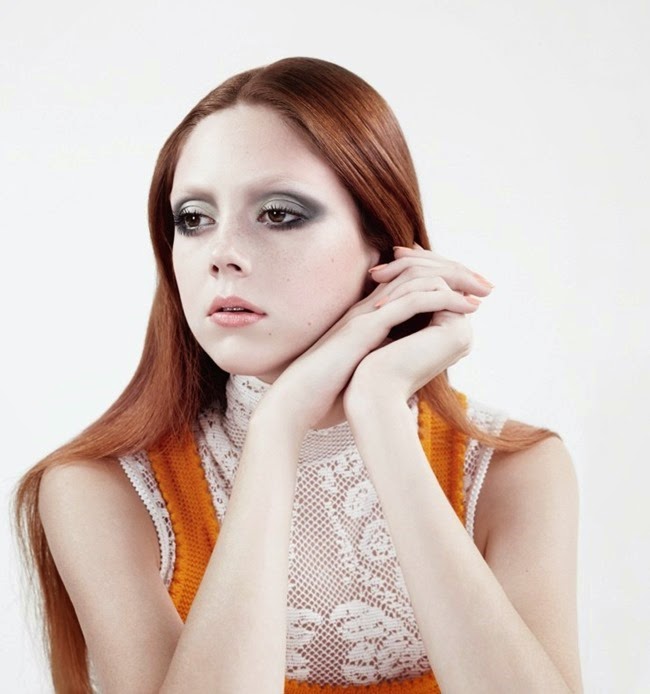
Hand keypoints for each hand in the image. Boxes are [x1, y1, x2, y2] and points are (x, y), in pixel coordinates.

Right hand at [260, 243, 491, 433]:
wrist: (296, 403)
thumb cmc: (324, 395)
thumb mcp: (361, 374)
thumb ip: (380, 364)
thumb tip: (405, 373)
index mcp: (367, 320)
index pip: (409, 287)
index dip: (441, 284)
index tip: (471, 297)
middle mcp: (367, 309)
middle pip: (416, 274)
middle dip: (455, 273)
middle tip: (485, 284)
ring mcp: (365, 315)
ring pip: (417, 280)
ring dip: (455, 281)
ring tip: (482, 291)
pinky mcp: (365, 327)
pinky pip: (410, 301)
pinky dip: (444, 299)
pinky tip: (467, 306)